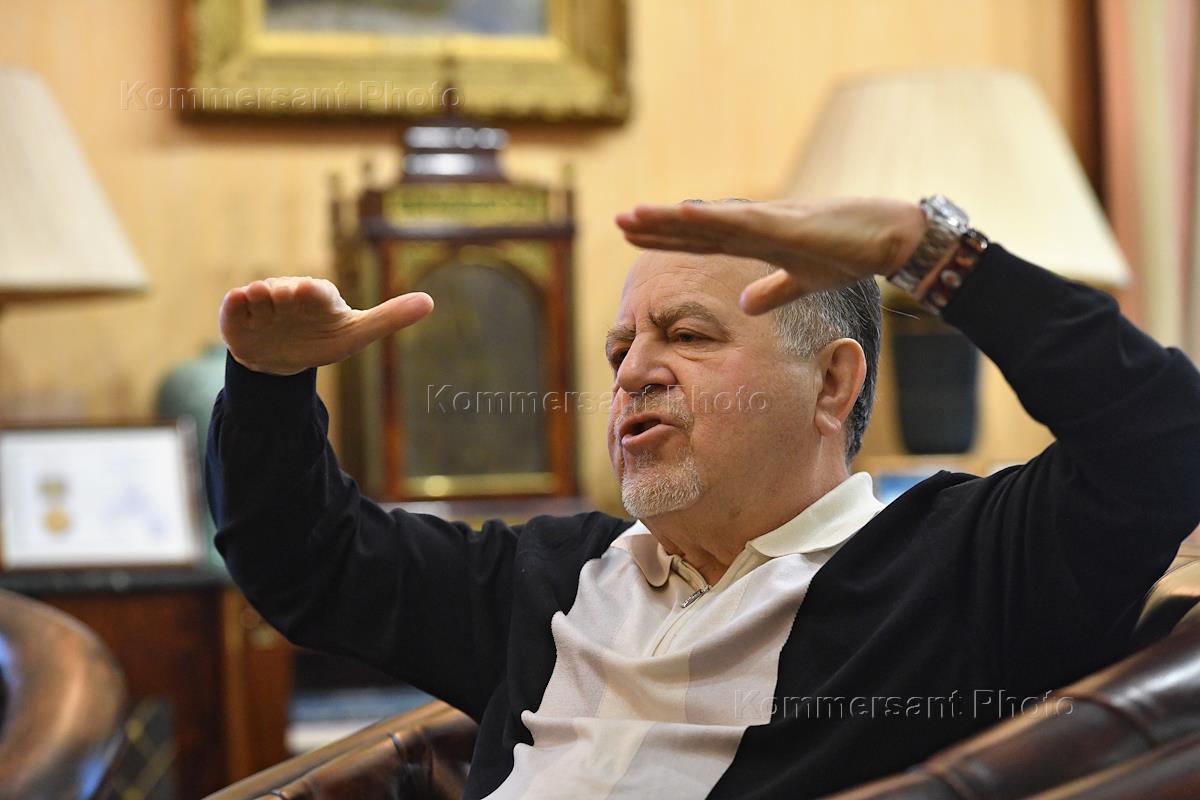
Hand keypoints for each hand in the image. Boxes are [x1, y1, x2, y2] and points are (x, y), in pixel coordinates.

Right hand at [219, 276, 433, 375]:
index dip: (314, 292)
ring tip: (259, 297)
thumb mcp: (356, 333)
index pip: (318, 293)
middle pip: (286, 291)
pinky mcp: (239, 318)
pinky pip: (234, 308)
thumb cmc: (323, 340)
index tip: (309, 289)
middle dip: (285, 292)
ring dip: (259, 296)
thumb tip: (430, 301)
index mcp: (318, 298)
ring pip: (260, 295)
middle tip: (284, 294)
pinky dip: (234, 306)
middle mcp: (289, 295)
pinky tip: (235, 302)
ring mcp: (262, 306)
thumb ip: (389, 317)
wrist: (282, 358)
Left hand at [615, 198, 926, 313]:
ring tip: (635, 215)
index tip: (633, 235)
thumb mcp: (802, 282)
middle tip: (618, 220)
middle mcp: (754, 224)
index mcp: (755, 239)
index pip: (700, 240)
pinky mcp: (787, 223)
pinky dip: (713, 219)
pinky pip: (742, 221)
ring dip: (671, 218)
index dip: (666, 238)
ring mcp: (768, 220)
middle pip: (695, 228)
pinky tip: (685, 216)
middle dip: (656, 225)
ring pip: (709, 220)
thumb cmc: (847, 254)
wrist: (886, 237)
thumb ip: (771, 291)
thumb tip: (743, 303)